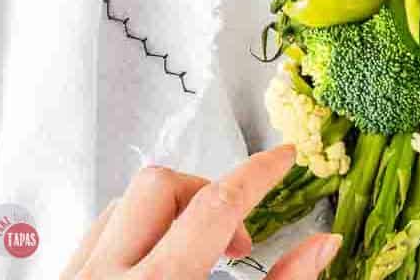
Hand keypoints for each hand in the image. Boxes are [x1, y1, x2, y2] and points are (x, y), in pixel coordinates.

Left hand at [61, 146, 340, 279]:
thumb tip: (323, 244)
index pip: (215, 206)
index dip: (258, 173)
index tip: (284, 155)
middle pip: (162, 186)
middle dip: (208, 194)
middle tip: (235, 240)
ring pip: (124, 204)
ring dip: (169, 213)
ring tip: (196, 252)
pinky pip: (96, 234)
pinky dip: (134, 234)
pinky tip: (155, 263)